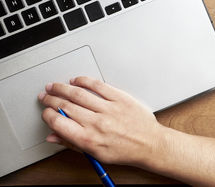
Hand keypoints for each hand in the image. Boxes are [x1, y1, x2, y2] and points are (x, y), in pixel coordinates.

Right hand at [38, 76, 164, 166]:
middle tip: (46, 95)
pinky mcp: (120, 98)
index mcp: (88, 139)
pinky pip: (99, 85)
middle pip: (66, 105)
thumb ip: (72, 143)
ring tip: (55, 86)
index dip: (48, 114)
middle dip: (51, 99)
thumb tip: (53, 136)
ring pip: (79, 93)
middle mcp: (97, 123)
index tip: (46, 111)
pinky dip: (85, 81)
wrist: (149, 144)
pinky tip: (77, 80)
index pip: (58, 122)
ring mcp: (109, 108)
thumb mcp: (96, 154)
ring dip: (63, 88)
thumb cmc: (125, 151)